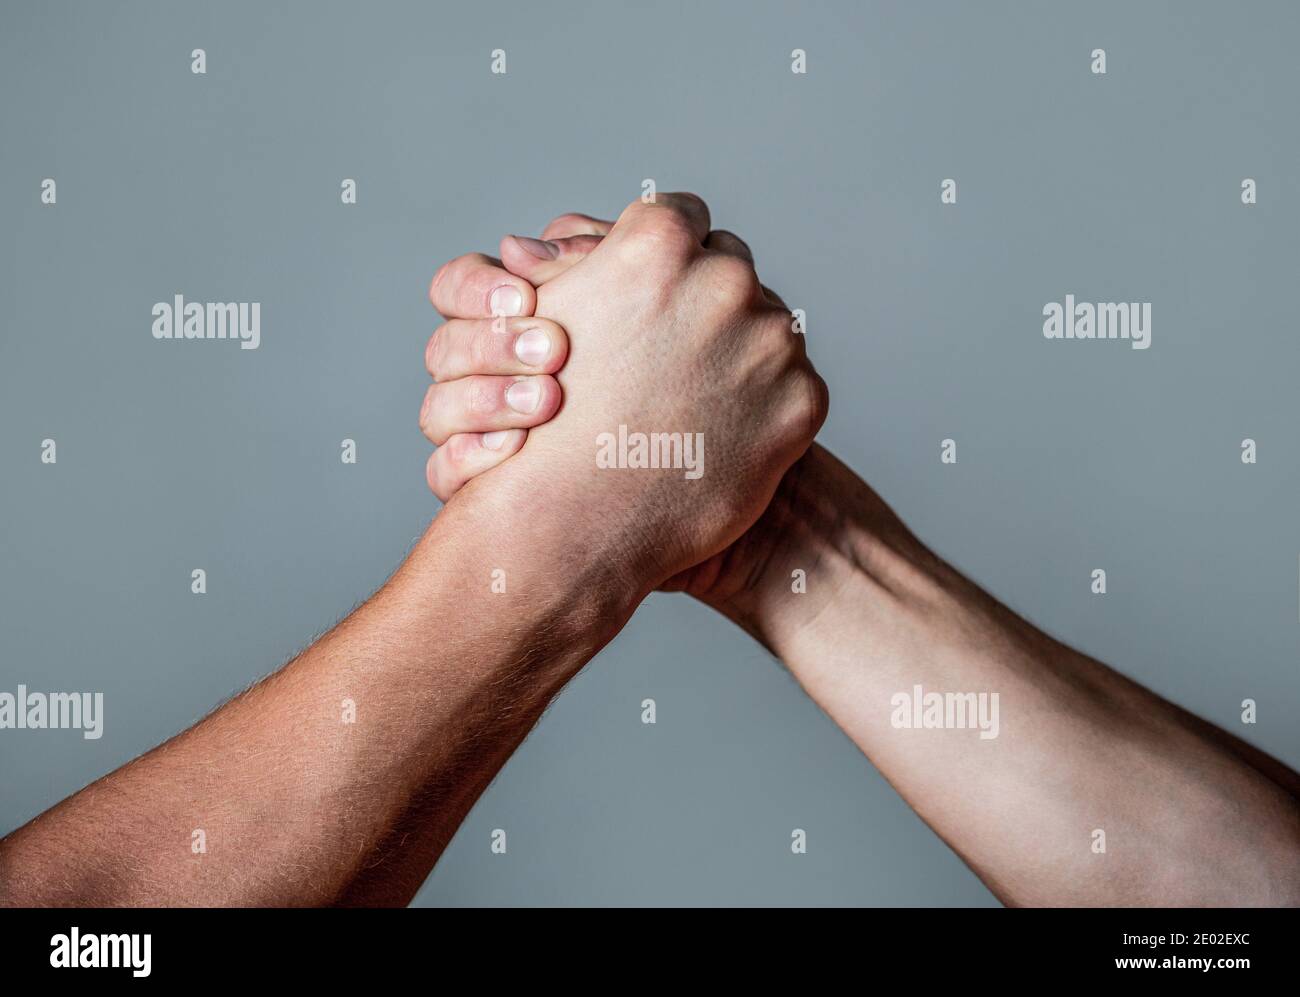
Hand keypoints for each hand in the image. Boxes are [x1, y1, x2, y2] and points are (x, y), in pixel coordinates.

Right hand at [424, 193, 827, 596]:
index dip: (664, 254)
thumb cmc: (543, 422)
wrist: (578, 527)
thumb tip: (535, 241)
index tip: (651, 290)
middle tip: (670, 352)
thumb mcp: (541, 325)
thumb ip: (565, 268)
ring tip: (690, 398)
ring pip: (766, 323)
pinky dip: (765, 403)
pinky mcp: (802, 400)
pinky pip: (792, 383)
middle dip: (705, 298)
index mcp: (658, 244)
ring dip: (740, 349)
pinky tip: (719, 431)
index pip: (681, 216)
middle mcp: (723, 279)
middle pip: (729, 266)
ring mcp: (771, 341)